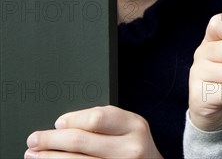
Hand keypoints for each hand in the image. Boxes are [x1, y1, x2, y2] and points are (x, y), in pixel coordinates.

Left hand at [25, 105, 162, 158]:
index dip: (72, 120)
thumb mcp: (128, 126)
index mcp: (135, 126)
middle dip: (50, 140)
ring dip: (49, 157)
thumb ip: (104, 120)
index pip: (96, 119)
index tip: (57, 124)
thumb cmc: (135, 145)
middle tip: (34, 139)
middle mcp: (130, 149)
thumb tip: (64, 124)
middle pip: (80, 141)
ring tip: (34, 154)